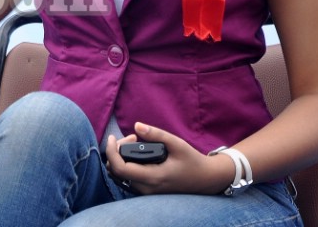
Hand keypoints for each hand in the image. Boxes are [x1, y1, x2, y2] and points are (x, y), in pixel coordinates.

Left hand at [105, 122, 235, 194]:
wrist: (206, 179)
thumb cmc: (192, 161)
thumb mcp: (177, 144)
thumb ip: (156, 134)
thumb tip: (137, 125)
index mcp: (153, 177)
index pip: (120, 168)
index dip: (111, 152)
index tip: (112, 137)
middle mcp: (146, 188)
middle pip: (115, 171)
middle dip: (116, 151)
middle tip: (132, 138)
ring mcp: (146, 192)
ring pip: (119, 176)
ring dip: (120, 157)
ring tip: (134, 143)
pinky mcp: (146, 191)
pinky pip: (126, 178)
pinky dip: (125, 164)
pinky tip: (136, 153)